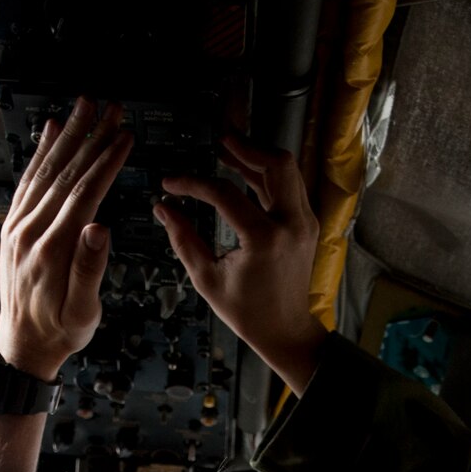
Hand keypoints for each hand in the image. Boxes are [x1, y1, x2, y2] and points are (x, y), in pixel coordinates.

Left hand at [0, 96, 133, 378]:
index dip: (106, 160)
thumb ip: (89, 268)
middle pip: (65, 173)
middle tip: (108, 107)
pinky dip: (39, 154)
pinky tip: (49, 132)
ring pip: (45, 171)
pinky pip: (27, 182)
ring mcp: (18, 227)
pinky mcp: (14, 227)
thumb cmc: (59, 331)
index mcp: (52, 249)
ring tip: (82, 107)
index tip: (124, 135)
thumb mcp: (82, 310)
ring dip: (65, 136)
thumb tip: (100, 227)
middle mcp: (30, 231)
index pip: (84, 192)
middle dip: (90, 136)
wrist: (22, 346)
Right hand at [154, 135, 326, 394]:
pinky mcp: (306, 224)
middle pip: (276, 163)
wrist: (285, 330)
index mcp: (264, 239)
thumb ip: (183, 239)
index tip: (172, 183)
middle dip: (246, 147)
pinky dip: (267, 176)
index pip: (224, 194)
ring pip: (287, 170)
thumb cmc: (247, 312)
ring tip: (228, 151)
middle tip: (219, 140)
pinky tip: (244, 173)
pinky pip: (289, 187)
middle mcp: (291, 225)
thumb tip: (163, 209)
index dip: (193, 184)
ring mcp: (304, 223)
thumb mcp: (206, 278)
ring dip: (257, 158)